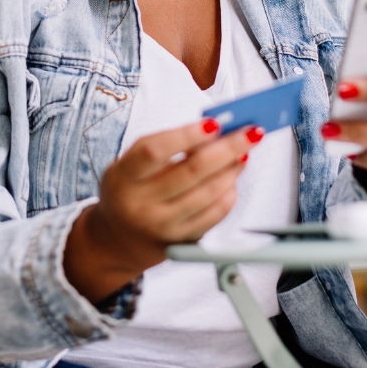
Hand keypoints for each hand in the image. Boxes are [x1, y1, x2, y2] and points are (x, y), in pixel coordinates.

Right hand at [63, 119, 261, 303]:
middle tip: (249, 132)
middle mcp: (140, 204)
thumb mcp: (131, 165)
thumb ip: (164, 147)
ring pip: (208, 194)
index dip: (185, 136)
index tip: (214, 123)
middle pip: (190, 172)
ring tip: (243, 152)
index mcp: (123, 177)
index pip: (154, 151)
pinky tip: (232, 179)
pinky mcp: (181, 243)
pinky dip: (229, 193)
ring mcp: (162, 227)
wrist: (117, 240)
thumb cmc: (130, 190)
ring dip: (232, 169)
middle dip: (226, 148)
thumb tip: (212, 130)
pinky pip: (214, 215)